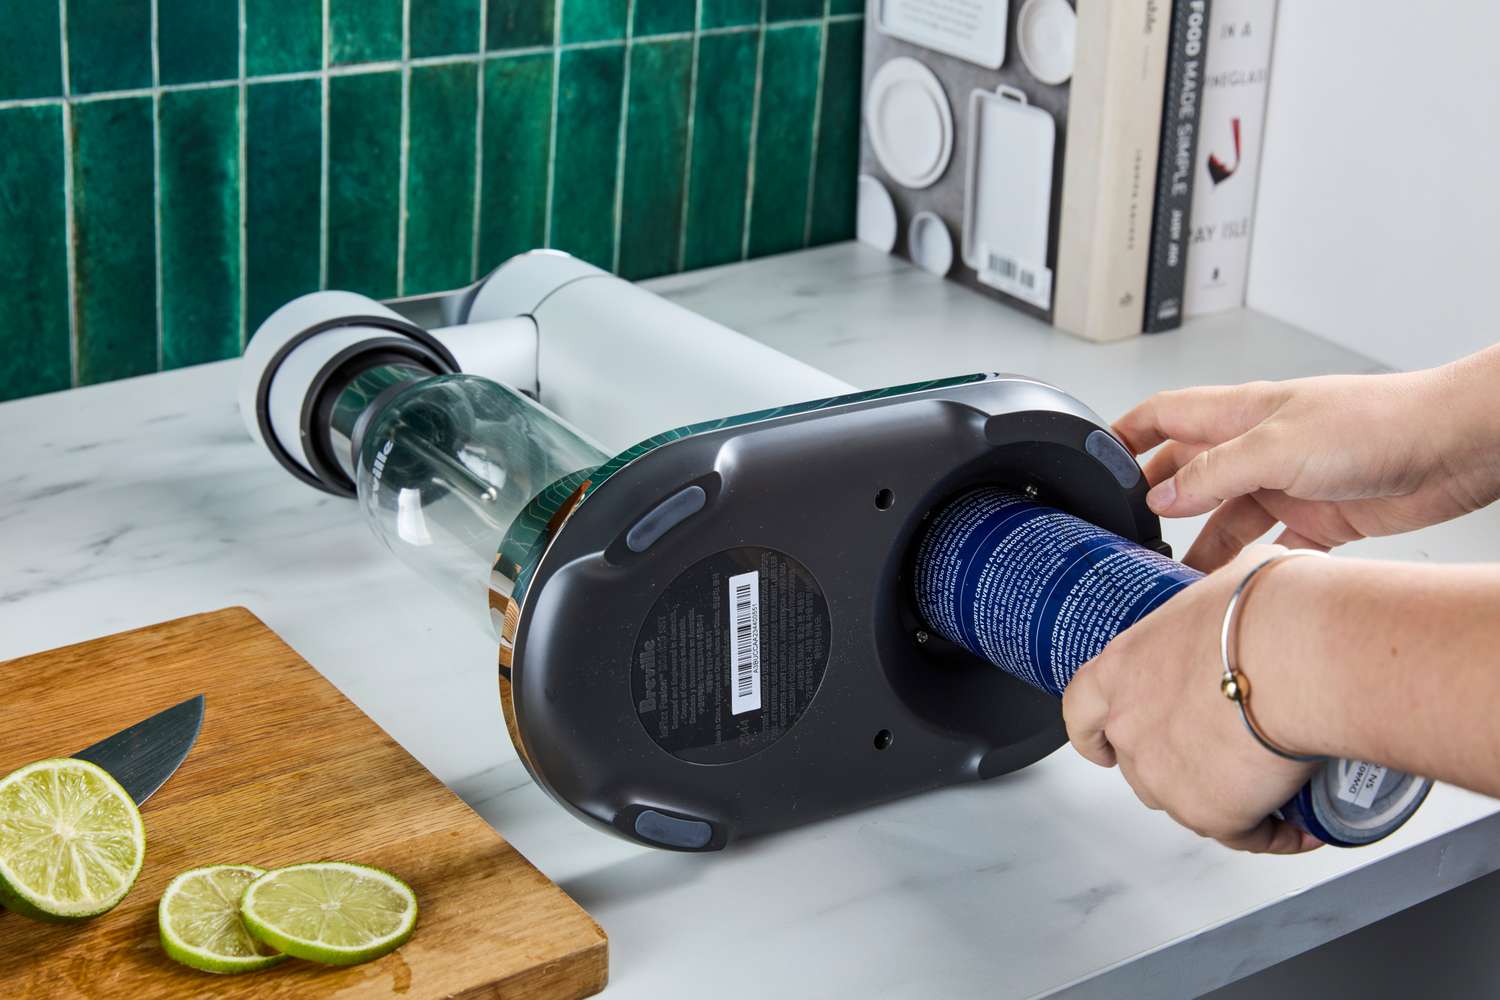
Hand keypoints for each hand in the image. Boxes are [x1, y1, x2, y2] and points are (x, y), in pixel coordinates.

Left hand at [1062, 545, 1323, 853]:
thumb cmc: (1270, 613)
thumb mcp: (1231, 583)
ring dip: (1224, 797)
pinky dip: (1271, 830)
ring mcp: (1162, 773)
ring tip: (1273, 782)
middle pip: (1141, 762)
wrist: (1301, 656)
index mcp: (1125, 665)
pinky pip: (1242, 832)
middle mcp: (1131, 723)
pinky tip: (1300, 823)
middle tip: (1228, 753)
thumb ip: (1220, 606)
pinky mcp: (1208, 812)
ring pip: (1188, 800)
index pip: (1081, 708)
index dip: (1089, 733)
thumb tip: (1247, 594)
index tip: (1098, 748)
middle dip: (1179, 765)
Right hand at [1113, 360, 1499, 570]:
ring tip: (1174, 576)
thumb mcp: (1276, 447)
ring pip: (1226, 519)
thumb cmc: (1376, 423)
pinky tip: (1235, 587)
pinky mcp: (1321, 517)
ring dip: (1201, 546)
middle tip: (1127, 536)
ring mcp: (1288, 483)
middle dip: (1155, 502)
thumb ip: (1213, 474)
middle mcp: (1258, 448)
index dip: (1124, 436)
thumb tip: (1161, 498)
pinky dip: (1251, 568)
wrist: (1454, 447)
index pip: (1163, 416)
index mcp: (1240, 415)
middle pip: (1188, 473)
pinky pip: (1271, 549)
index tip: (1093, 463)